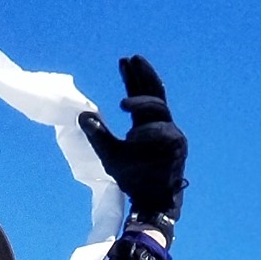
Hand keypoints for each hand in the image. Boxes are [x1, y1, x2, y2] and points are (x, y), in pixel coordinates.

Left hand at [78, 57, 186, 224]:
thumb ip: (97, 135)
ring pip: (160, 109)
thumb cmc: (132, 177)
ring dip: (141, 104)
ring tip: (122, 103)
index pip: (141, 94)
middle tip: (133, 59)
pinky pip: (165, 132)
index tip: (125, 61)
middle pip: (156, 92)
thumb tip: (82, 115)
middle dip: (144, 75)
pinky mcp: (178, 146)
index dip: (133, 77)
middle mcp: (161, 124)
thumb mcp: (109, 154)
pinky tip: (134, 136)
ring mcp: (172, 133)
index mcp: (146, 123)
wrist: (149, 200)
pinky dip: (148, 132)